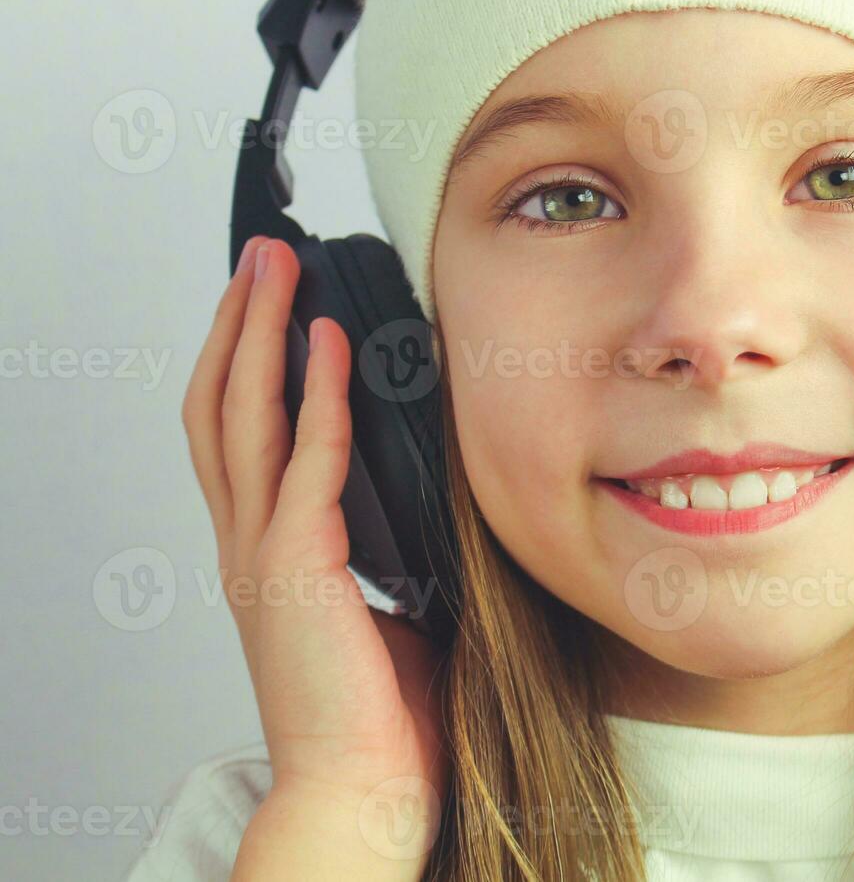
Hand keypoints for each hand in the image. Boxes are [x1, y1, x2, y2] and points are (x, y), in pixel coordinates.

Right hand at [181, 236, 446, 874]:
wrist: (367, 788)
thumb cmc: (382, 714)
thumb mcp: (392, 601)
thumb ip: (395, 543)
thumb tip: (438, 497)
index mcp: (270, 553)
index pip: (240, 434)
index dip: (247, 362)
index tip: (270, 305)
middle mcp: (250, 543)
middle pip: (221, 406)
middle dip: (238, 324)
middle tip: (260, 259)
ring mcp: (262, 552)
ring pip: (241, 415)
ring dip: (259, 333)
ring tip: (275, 270)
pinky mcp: (297, 563)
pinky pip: (304, 457)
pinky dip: (313, 392)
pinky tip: (327, 341)